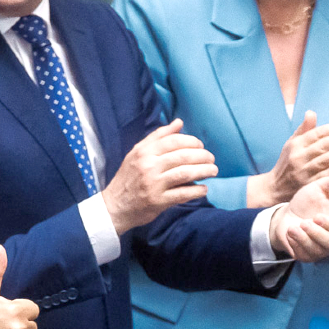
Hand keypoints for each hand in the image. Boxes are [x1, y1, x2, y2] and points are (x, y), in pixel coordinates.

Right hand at [101, 120, 217, 232]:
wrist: (114, 206)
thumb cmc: (129, 178)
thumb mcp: (137, 153)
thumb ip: (158, 137)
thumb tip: (179, 122)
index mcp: (143, 152)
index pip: (174, 141)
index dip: (192, 142)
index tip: (200, 146)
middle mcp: (148, 166)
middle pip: (183, 156)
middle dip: (203, 156)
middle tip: (211, 159)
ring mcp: (153, 184)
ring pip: (185, 173)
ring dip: (204, 171)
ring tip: (213, 171)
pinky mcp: (158, 201)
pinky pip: (183, 194)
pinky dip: (197, 191)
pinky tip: (203, 189)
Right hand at [246, 111, 328, 206]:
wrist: (275, 187)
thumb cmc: (287, 162)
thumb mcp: (291, 144)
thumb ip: (303, 130)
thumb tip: (311, 112)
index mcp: (295, 145)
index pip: (315, 134)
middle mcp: (298, 157)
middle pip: (320, 146)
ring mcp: (302, 172)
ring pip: (322, 161)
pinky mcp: (307, 185)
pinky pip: (321, 178)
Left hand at [269, 169, 328, 261]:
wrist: (287, 215)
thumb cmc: (307, 202)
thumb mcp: (318, 189)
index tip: (317, 217)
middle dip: (317, 234)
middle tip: (303, 223)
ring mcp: (320, 249)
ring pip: (318, 251)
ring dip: (304, 240)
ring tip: (292, 228)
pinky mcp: (307, 256)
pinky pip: (304, 256)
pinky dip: (296, 246)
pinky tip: (289, 234)